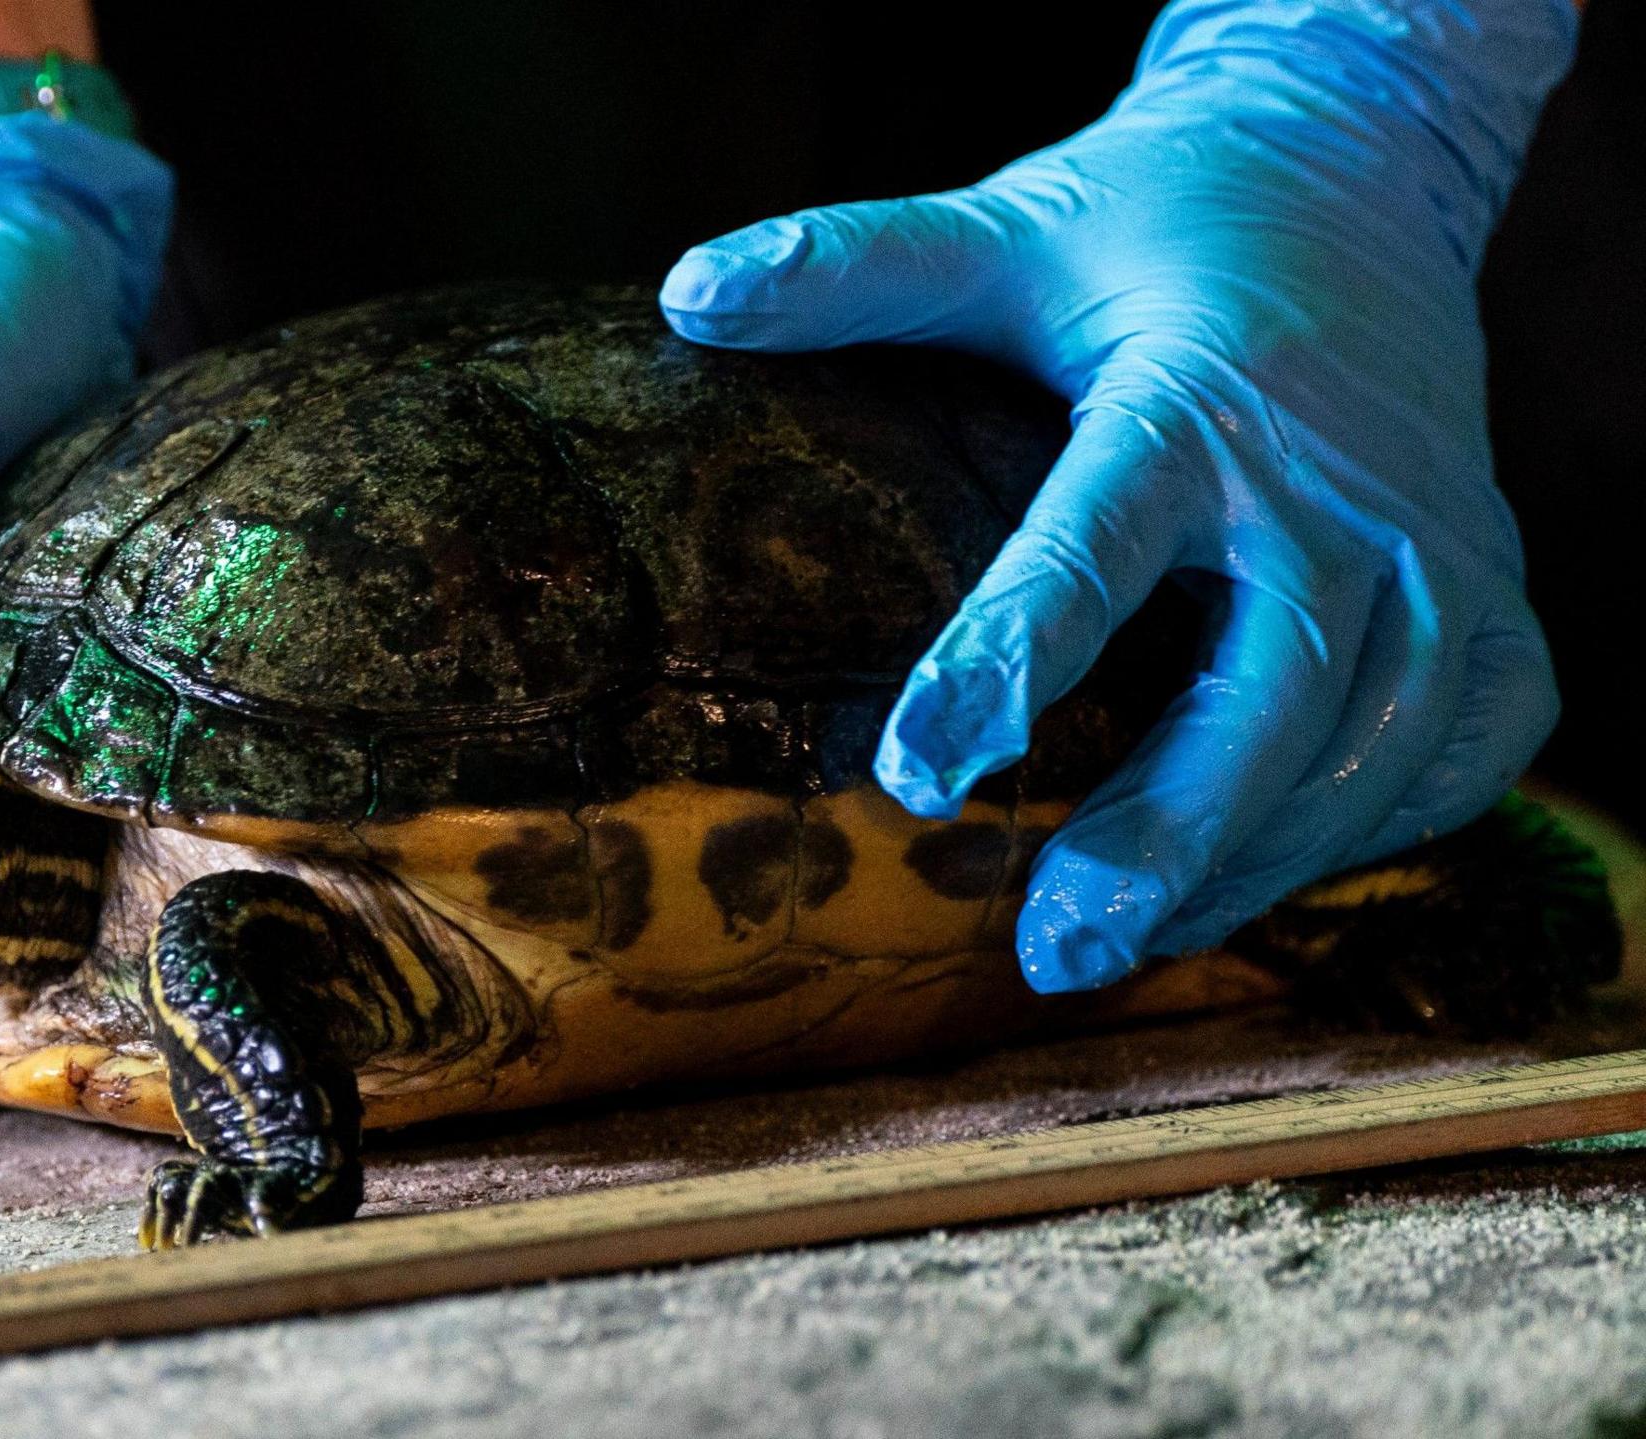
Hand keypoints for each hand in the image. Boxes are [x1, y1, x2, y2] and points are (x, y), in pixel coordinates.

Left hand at [661, 0, 1578, 991]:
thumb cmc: (1162, 222)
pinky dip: (1381, 831)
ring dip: (1261, 863)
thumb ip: (858, 269)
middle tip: (1053, 948)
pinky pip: (1475, 745)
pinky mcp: (1498, 587)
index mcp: (1201, 400)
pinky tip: (1262, 883)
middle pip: (1274, 689)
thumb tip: (688, 291)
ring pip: (1385, 745)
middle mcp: (1338, 485)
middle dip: (1167, 834)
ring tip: (1124, 945)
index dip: (1005, 667)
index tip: (918, 777)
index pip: (1095, 552)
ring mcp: (1441, 543)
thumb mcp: (1009, 232)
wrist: (1360, 172)